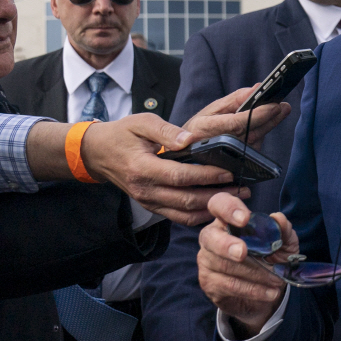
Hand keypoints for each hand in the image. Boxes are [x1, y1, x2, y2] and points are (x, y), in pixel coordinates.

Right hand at [81, 114, 250, 225]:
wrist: (98, 154)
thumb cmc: (122, 135)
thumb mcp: (141, 123)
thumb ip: (165, 130)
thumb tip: (189, 139)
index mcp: (142, 168)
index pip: (179, 176)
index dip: (205, 175)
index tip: (228, 171)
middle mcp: (145, 190)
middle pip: (186, 199)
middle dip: (216, 195)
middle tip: (242, 189)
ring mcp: (148, 202)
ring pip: (184, 214)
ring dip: (211, 209)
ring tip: (236, 199)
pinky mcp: (152, 207)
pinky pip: (179, 218)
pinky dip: (199, 216)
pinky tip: (217, 207)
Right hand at [182, 86, 291, 147]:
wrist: (189, 153)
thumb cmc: (200, 128)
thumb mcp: (212, 109)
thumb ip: (235, 99)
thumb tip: (256, 88)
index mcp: (207, 128)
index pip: (238, 123)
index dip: (258, 115)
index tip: (275, 105)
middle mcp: (217, 144)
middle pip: (251, 133)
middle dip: (270, 119)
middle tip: (284, 107)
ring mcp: (227, 158)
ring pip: (255, 141)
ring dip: (269, 126)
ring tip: (279, 111)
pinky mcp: (235, 165)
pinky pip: (253, 149)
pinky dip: (260, 136)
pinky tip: (264, 126)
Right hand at [197, 193, 292, 336]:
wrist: (264, 292)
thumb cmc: (270, 260)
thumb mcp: (283, 245)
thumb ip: (283, 230)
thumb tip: (278, 219)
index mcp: (227, 220)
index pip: (218, 204)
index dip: (228, 208)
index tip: (244, 218)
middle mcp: (212, 237)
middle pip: (210, 236)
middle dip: (226, 244)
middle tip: (243, 252)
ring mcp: (207, 261)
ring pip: (224, 265)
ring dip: (254, 274)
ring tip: (276, 280)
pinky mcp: (209, 283)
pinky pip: (229, 286)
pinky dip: (253, 289)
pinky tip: (269, 292)